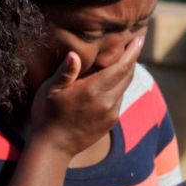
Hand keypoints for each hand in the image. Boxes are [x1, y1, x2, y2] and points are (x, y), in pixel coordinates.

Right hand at [28, 35, 144, 156]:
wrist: (53, 147)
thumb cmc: (47, 114)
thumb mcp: (50, 90)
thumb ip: (65, 72)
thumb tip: (74, 54)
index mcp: (93, 90)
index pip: (120, 67)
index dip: (132, 52)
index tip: (139, 38)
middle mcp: (107, 101)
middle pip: (127, 75)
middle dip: (132, 58)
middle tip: (134, 43)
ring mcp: (111, 113)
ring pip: (125, 87)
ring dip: (126, 73)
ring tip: (123, 60)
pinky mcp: (111, 121)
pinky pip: (119, 99)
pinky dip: (119, 86)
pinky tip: (112, 82)